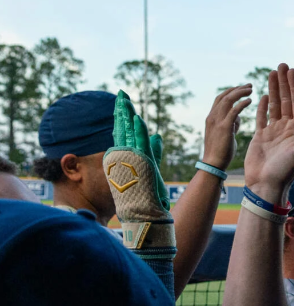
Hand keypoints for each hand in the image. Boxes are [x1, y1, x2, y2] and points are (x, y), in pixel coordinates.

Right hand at [105, 90, 173, 250]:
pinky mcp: (140, 164)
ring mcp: (131, 159)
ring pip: (127, 133)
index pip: (123, 132)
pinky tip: (137, 118)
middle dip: (122, 110)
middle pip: (122, 128)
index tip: (123, 103)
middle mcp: (125, 156)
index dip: (122, 117)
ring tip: (125, 99)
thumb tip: (159, 135)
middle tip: (121, 93)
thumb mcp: (150, 167)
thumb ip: (153, 149)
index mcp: (126, 157)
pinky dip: (138, 132)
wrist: (142, 212)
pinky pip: (139, 145)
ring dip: (127, 115)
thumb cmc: (146, 194)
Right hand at [203, 84, 252, 169]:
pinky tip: (250, 101)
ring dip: (240, 92)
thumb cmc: (221, 152)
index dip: (231, 92)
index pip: (220, 98)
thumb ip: (231, 124)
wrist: (213, 164)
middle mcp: (212, 116)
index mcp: (211, 117)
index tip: (242, 89)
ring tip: (251, 89)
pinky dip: (242, 104)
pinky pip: (234, 111)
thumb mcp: (226, 134)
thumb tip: (238, 118)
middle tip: (249, 85)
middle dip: (237, 89)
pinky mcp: (224, 127)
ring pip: (228, 100)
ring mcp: (217, 121)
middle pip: (224, 96)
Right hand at [244, 63, 293, 203]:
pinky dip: (263, 106)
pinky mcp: (261, 137)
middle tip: (282, 65)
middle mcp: (288, 129)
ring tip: (272, 73)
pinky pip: (263, 117)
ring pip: (275, 106)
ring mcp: (275, 132)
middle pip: (287, 100)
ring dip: (275, 89)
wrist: (266, 186)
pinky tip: (264, 94)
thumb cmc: (286, 172)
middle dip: (285, 83)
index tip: (292, 71)